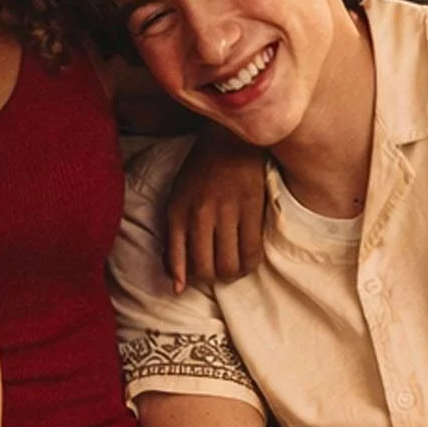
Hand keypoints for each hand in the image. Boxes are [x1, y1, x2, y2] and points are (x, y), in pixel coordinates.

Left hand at [164, 131, 268, 290]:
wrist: (228, 140)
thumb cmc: (200, 173)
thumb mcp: (177, 200)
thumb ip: (175, 240)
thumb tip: (177, 286)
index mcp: (177, 212)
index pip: (177, 263)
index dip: (185, 278)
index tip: (190, 281)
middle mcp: (199, 214)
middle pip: (205, 270)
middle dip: (211, 278)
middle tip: (216, 272)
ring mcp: (227, 212)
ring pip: (229, 265)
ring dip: (231, 274)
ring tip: (232, 266)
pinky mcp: (252, 209)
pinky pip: (252, 251)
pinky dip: (250, 264)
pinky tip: (247, 259)